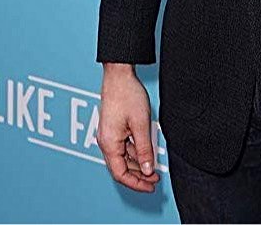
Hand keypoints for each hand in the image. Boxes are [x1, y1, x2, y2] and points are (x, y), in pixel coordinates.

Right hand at [96, 64, 159, 192]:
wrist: (119, 74)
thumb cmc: (127, 94)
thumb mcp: (140, 124)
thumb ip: (145, 149)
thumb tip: (148, 169)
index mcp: (109, 143)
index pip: (121, 174)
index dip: (136, 183)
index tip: (150, 186)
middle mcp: (106, 141)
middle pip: (121, 167)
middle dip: (139, 176)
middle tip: (155, 179)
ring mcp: (109, 134)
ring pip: (123, 157)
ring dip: (138, 164)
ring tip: (154, 167)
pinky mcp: (113, 128)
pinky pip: (123, 146)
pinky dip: (135, 152)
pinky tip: (147, 152)